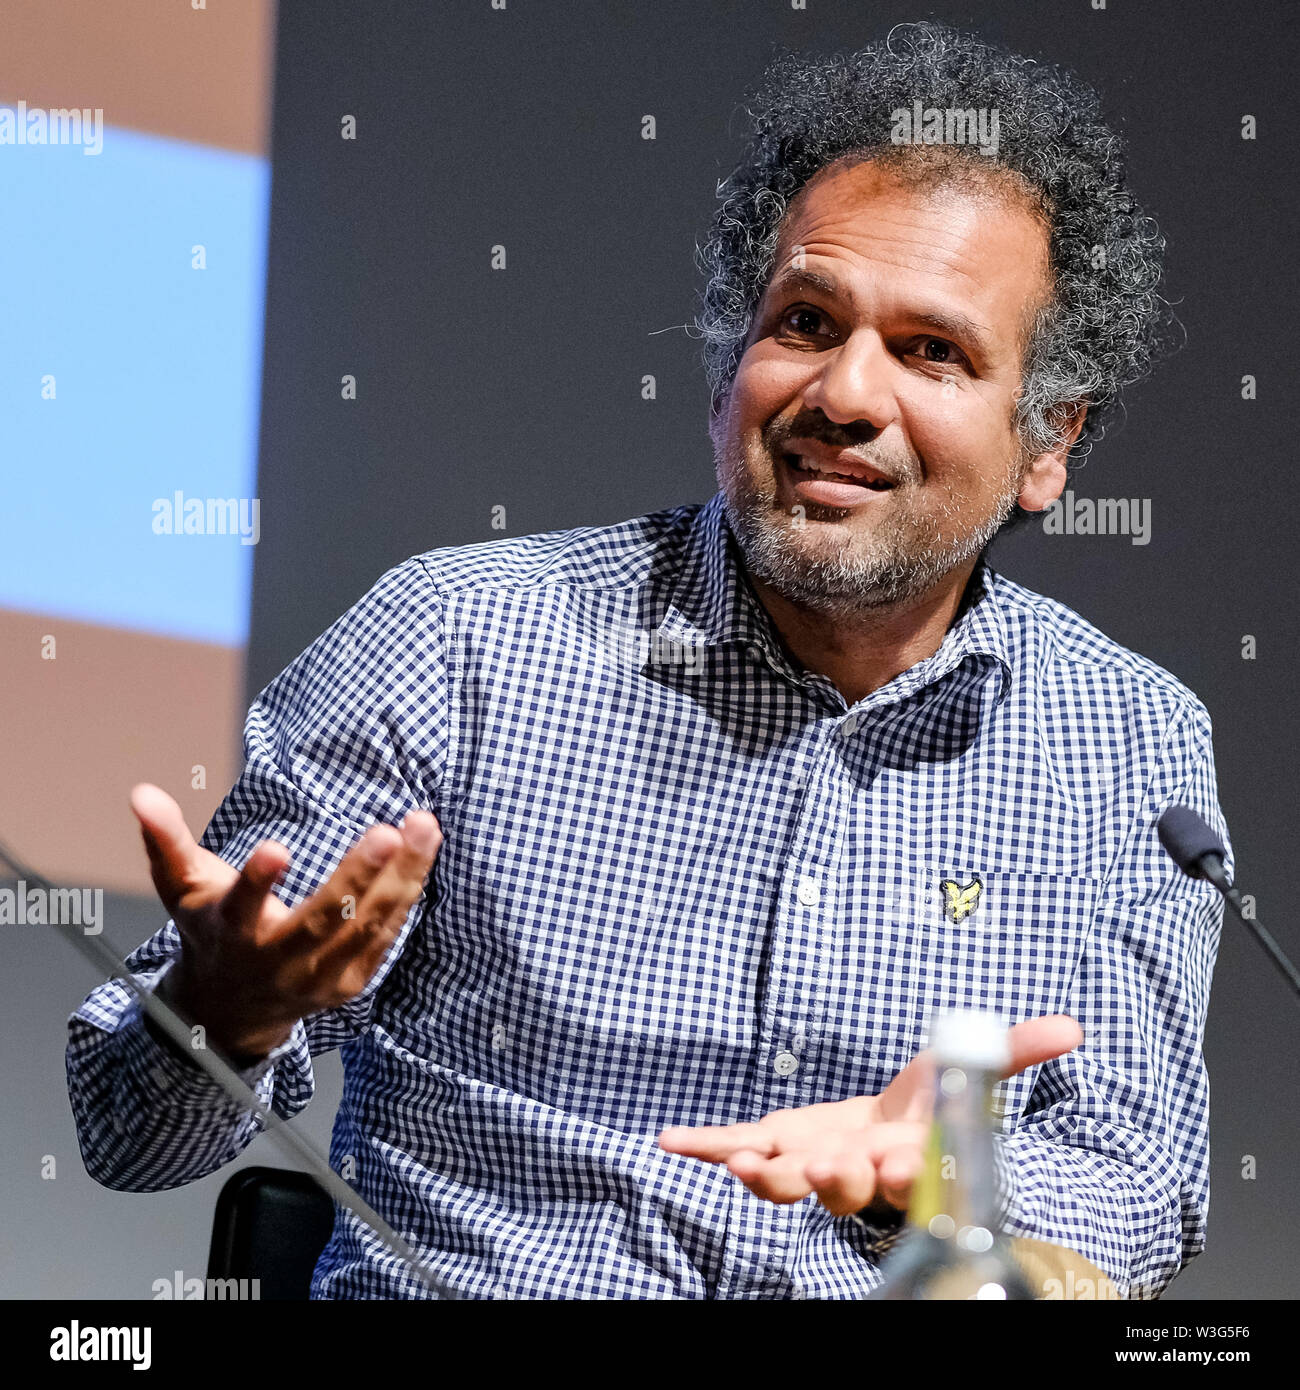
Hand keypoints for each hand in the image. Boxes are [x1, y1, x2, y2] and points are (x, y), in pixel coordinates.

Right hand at [130, 783, 442, 1060]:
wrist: (232, 1009)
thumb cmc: (212, 929)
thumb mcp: (182, 888)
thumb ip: (165, 839)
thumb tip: (142, 792)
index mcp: (232, 932)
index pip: (243, 906)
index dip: (258, 880)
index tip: (276, 847)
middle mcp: (276, 962)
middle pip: (322, 919)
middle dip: (357, 875)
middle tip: (387, 831)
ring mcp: (317, 978)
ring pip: (365, 926)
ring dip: (401, 876)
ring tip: (424, 827)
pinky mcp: (350, 983)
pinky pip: (385, 936)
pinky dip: (406, 895)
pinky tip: (423, 854)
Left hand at [657, 1015, 1082, 1217]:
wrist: (882, 1128)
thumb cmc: (926, 1105)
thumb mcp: (967, 1071)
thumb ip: (1014, 1050)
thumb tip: (1073, 1027)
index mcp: (908, 1159)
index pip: (911, 1176)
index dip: (905, 1172)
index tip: (899, 1160)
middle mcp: (857, 1172)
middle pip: (847, 1189)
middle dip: (836, 1181)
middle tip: (822, 1170)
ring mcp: (810, 1164)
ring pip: (788, 1183)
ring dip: (766, 1177)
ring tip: (742, 1165)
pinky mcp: (774, 1147)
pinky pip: (738, 1150)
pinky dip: (706, 1145)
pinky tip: (670, 1140)